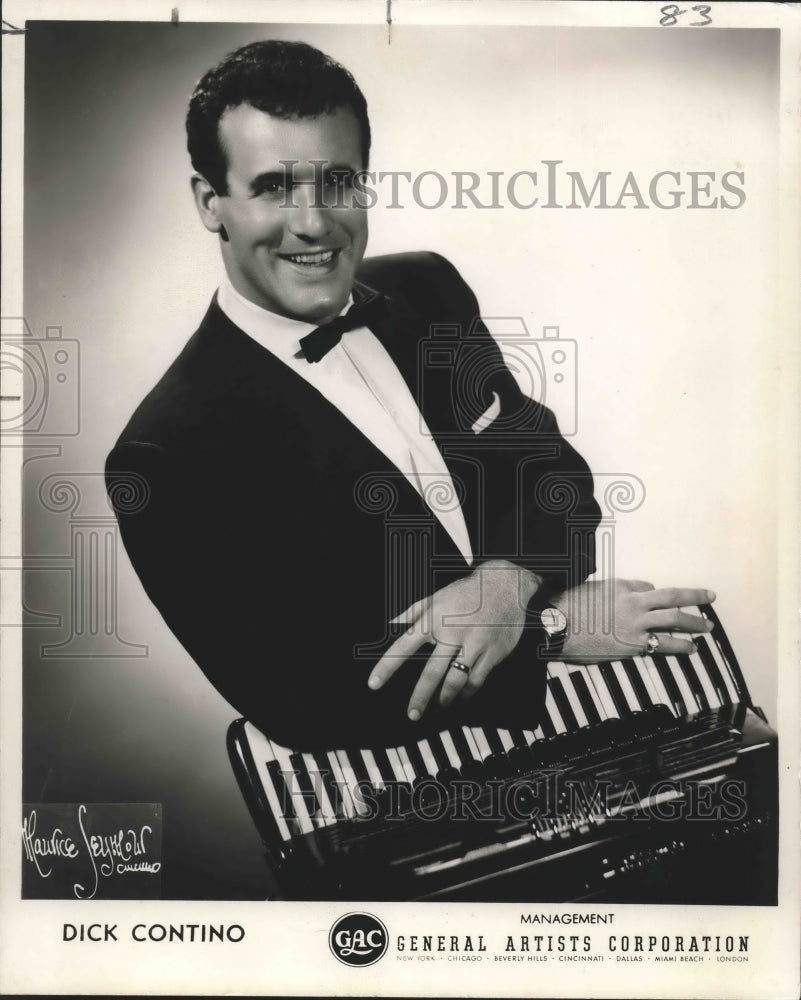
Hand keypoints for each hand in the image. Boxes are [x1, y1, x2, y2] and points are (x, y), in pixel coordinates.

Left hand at [367, 560, 540, 720]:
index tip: (374, 683)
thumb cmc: (467, 592)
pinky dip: (467, 692)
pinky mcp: (492, 652)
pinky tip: (461, 697)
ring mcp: (474, 643)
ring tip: (438, 707)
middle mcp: (452, 633)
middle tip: (412, 714)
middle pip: (432, 672)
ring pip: (457, 680)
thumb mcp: (436, 597)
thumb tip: (390, 625)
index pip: (404, 646)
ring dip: (445, 698)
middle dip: (420, 696)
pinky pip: (477, 679)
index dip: (387, 666)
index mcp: (434, 619)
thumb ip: (412, 613)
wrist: (505, 584)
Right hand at [553, 578, 715, 663]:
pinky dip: (681, 646)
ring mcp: (636, 623)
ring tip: (707, 628)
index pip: (647, 587)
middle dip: (694, 597)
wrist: (556, 625)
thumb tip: (611, 599)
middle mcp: (633, 602)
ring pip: (674, 620)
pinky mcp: (633, 644)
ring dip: (694, 623)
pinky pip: (664, 644)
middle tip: (709, 597)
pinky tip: (691, 648)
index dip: (654, 594)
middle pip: (672, 598)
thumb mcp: (588, 590)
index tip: (657, 599)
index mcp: (621, 585)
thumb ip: (606, 593)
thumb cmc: (566, 608)